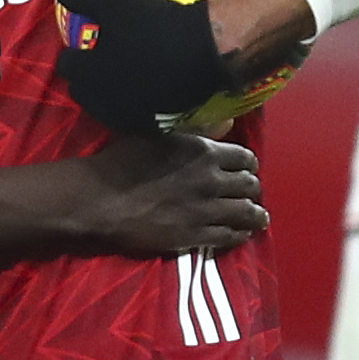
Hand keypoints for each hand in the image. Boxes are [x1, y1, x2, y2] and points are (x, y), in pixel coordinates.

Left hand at [53, 0, 227, 132]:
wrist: (205, 53)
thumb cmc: (155, 26)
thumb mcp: (116, 2)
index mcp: (86, 73)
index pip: (66, 65)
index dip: (75, 53)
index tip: (87, 45)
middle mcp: (99, 101)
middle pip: (81, 91)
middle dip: (86, 77)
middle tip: (104, 60)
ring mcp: (124, 118)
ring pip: (105, 108)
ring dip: (107, 94)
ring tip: (125, 76)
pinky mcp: (149, 127)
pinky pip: (132, 119)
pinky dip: (132, 107)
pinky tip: (145, 92)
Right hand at [73, 130, 267, 255]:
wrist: (101, 200)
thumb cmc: (123, 161)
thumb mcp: (160, 134)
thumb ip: (197, 129)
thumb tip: (228, 123)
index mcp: (205, 152)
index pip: (246, 157)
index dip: (248, 164)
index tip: (245, 169)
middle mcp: (212, 181)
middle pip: (250, 186)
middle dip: (253, 188)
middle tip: (249, 193)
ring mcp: (205, 211)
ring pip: (245, 213)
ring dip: (255, 215)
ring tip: (258, 218)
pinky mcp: (195, 236)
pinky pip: (228, 237)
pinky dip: (239, 235)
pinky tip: (241, 234)